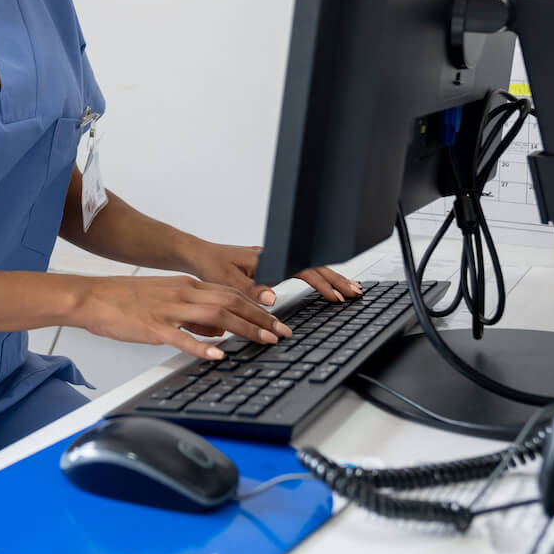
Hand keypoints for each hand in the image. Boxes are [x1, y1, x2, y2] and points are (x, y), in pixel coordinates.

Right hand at [73, 275, 292, 360]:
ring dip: (244, 328)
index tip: (276, 319)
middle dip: (261, 318)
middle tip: (283, 332)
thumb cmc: (125, 300)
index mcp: (185, 286)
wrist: (92, 296)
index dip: (257, 306)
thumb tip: (219, 331)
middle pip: (230, 302)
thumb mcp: (166, 300)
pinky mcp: (152, 326)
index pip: (230, 293)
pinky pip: (181, 336)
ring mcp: (168, 309)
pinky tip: (217, 354)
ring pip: (215, 315)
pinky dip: (201, 344)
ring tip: (264, 340)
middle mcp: (182, 293)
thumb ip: (193, 314)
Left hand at [187, 243, 363, 333]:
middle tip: (355, 292)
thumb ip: (251, 291)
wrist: (197, 255)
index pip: (303, 268)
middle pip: (311, 265)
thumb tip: (273, 298)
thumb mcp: (228, 281)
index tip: (337, 297)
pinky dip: (314, 278)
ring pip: (307, 266)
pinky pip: (299, 270)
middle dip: (335, 279)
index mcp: (267, 258)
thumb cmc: (210, 266)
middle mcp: (273, 257)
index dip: (321, 283)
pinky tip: (323, 286)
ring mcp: (273, 260)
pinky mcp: (269, 266)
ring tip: (347, 289)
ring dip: (328, 278)